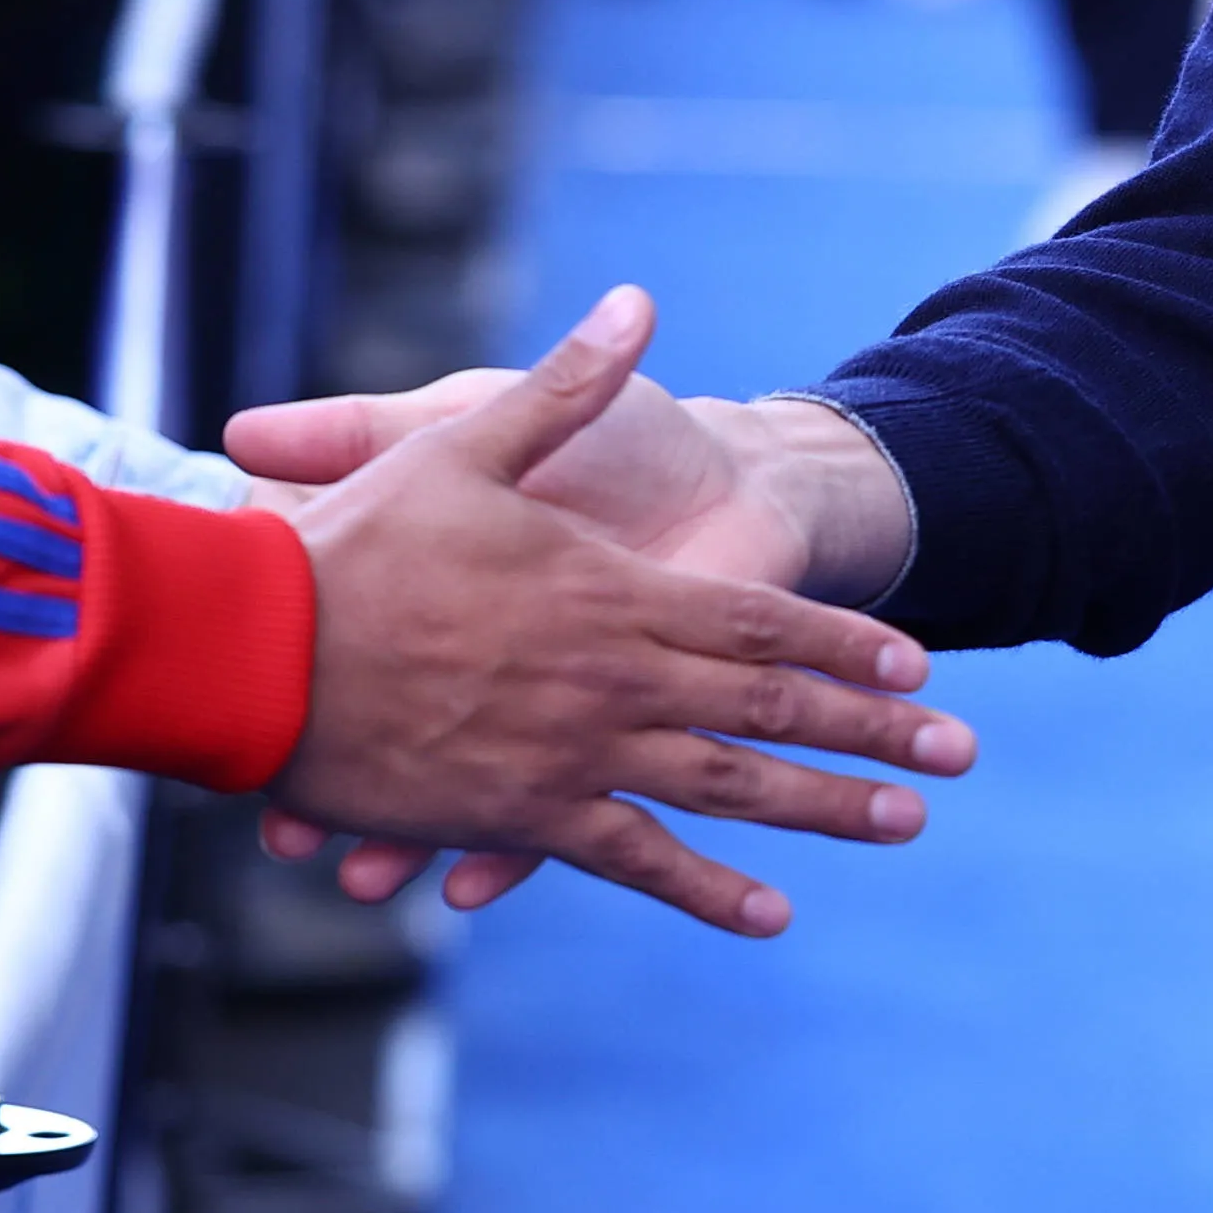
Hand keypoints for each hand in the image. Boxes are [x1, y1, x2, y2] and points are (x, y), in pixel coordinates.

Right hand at [272, 286, 972, 936]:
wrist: (253, 647)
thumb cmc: (349, 543)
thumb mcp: (461, 440)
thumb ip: (561, 382)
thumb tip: (636, 301)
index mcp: (611, 595)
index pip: (760, 626)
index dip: (846, 645)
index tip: (918, 663)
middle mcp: (614, 677)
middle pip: (773, 709)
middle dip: (874, 731)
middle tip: (959, 756)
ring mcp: (575, 753)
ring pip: (730, 785)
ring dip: (827, 805)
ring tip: (906, 821)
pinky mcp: (520, 813)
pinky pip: (632, 858)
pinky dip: (706, 887)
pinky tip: (771, 912)